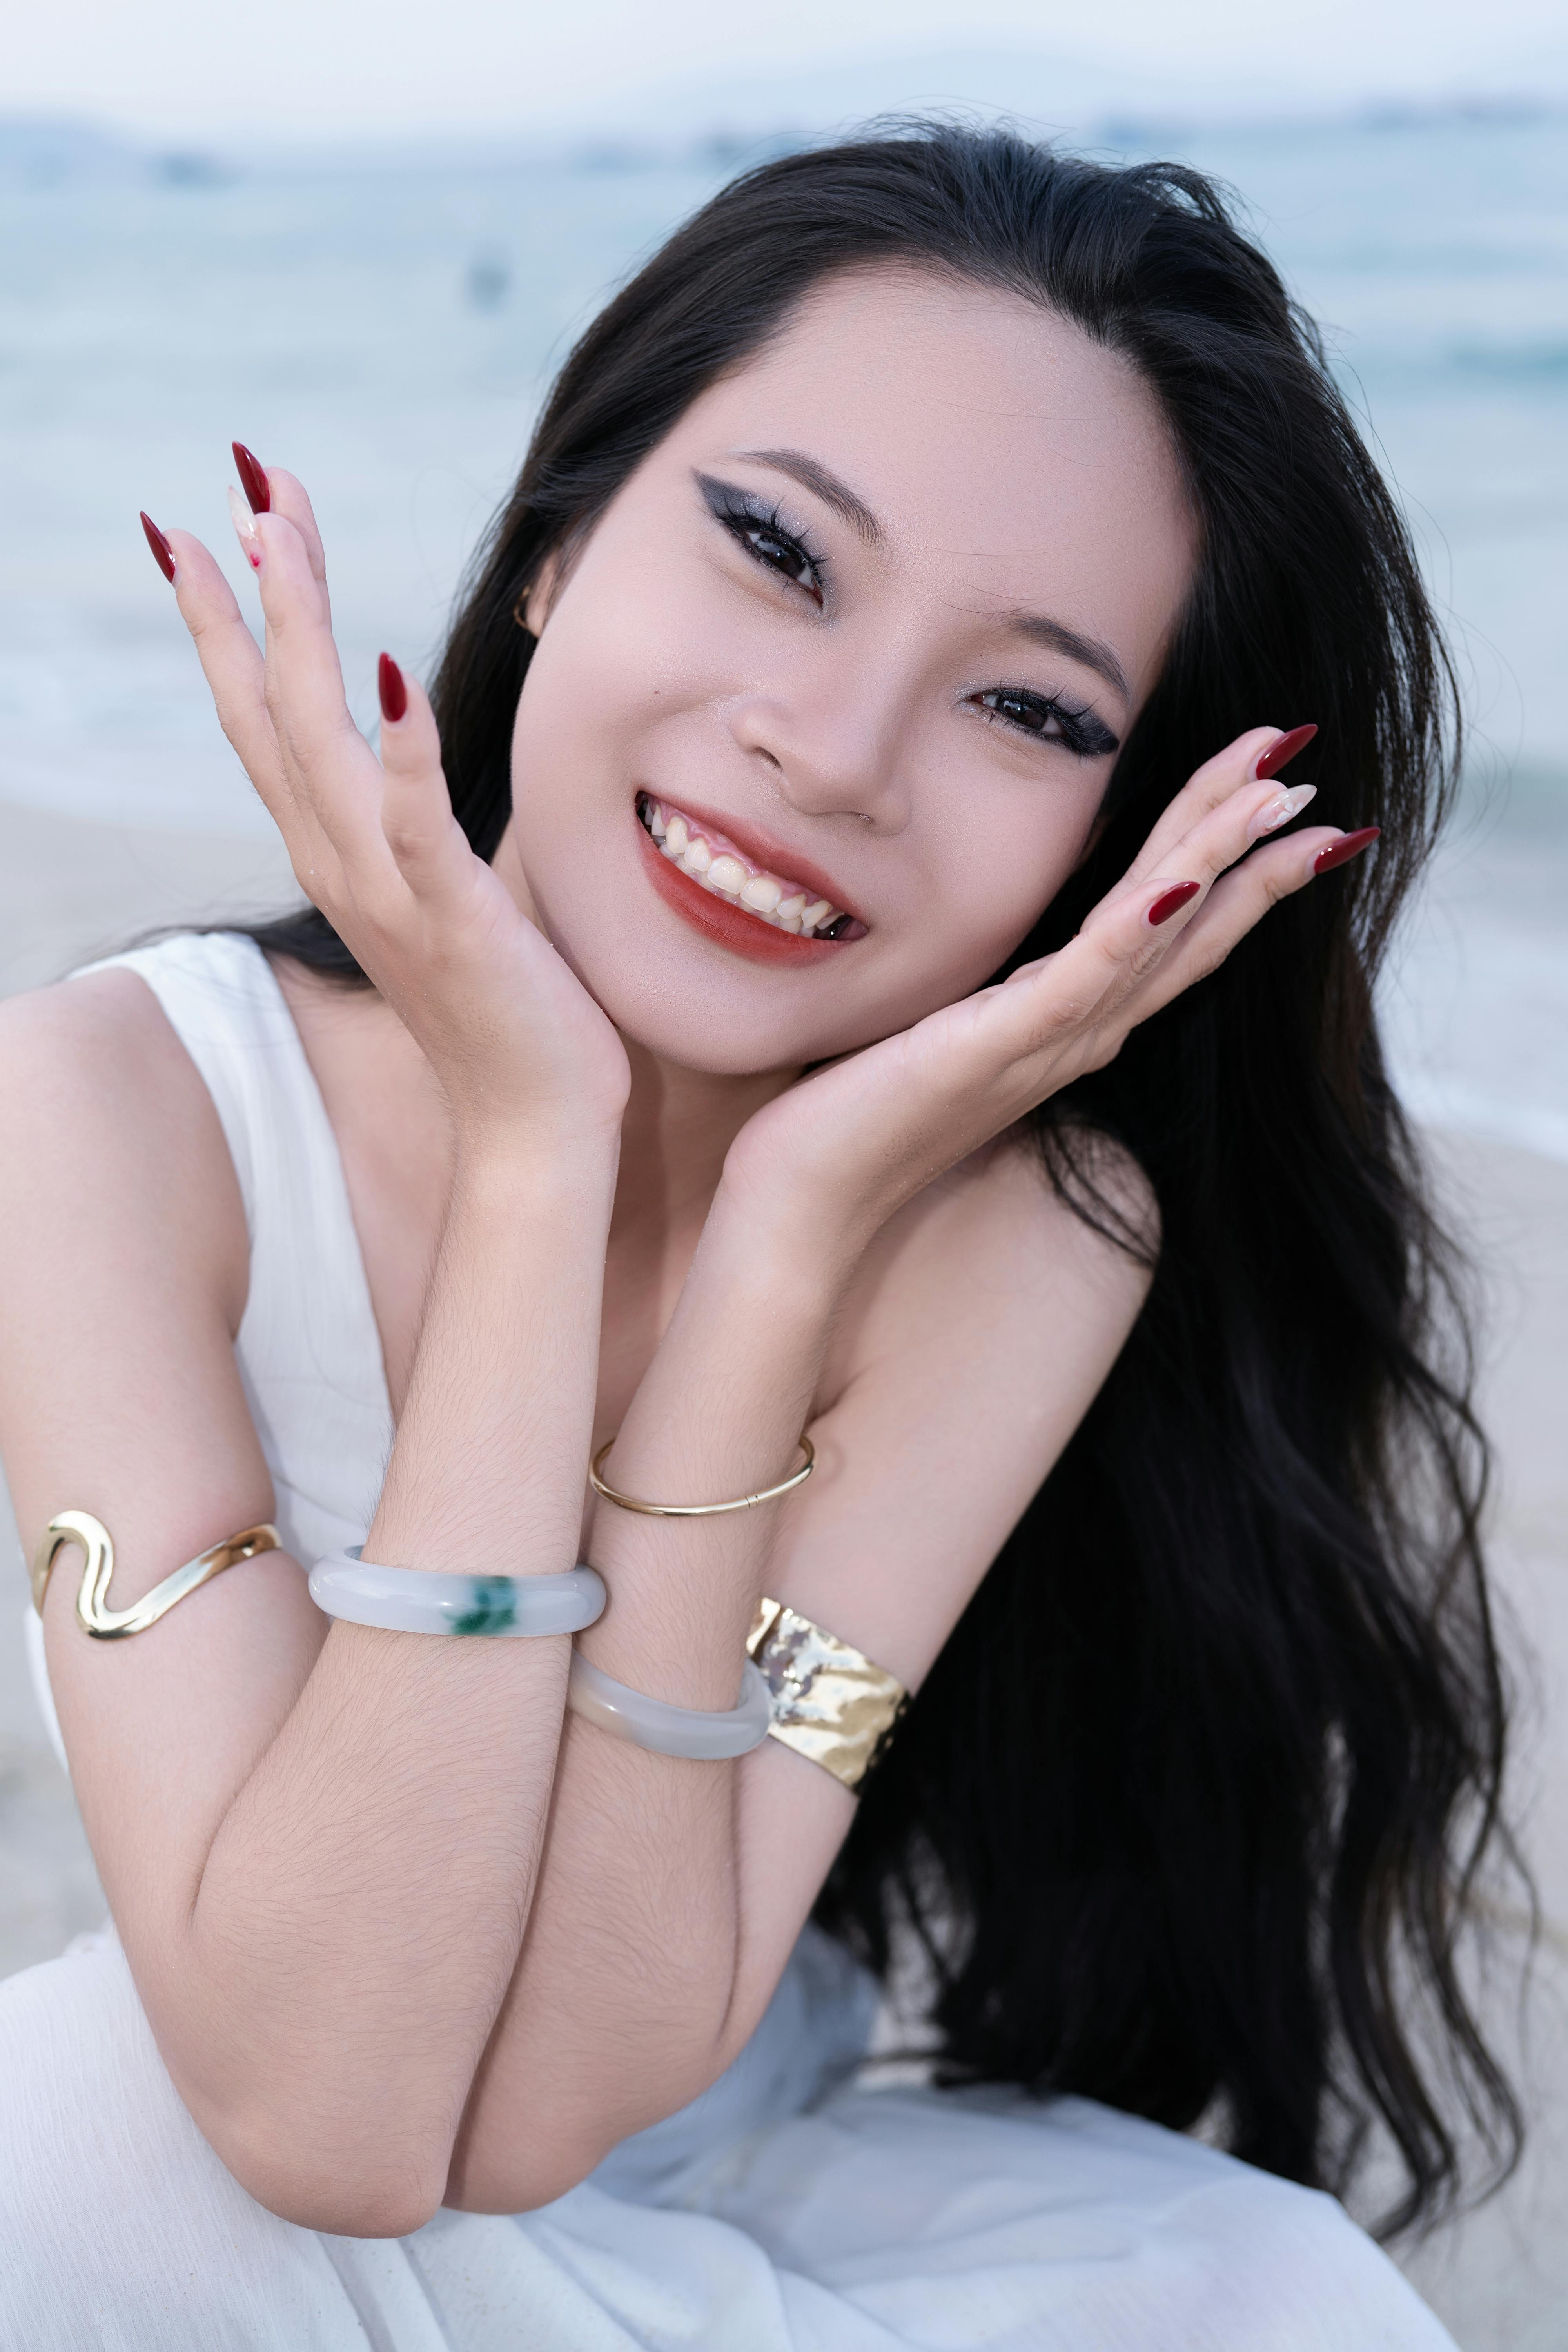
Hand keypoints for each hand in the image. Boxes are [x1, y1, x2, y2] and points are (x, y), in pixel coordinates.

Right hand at [153, 467, 628, 1143]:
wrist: (532, 1123)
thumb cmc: (504, 1007)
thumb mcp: (448, 889)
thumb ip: (423, 822)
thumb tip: (429, 750)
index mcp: (339, 853)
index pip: (267, 717)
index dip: (235, 619)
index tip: (219, 523)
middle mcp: (338, 863)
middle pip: (271, 703)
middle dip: (254, 586)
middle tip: (239, 480)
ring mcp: (386, 891)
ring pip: (317, 739)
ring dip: (294, 628)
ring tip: (275, 527)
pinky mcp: (453, 917)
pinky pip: (415, 822)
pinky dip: (403, 748)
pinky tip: (397, 668)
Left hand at [721, 728, 1371, 1261]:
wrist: (810, 1201)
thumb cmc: (861, 1113)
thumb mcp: (947, 1030)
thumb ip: (997, 996)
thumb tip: (1015, 956)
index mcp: (1067, 1022)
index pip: (1171, 931)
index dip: (1232, 866)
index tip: (1284, 799)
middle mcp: (1077, 1034)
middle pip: (1187, 921)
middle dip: (1250, 843)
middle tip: (1314, 773)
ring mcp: (1046, 1042)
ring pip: (1156, 935)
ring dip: (1219, 860)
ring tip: (1277, 794)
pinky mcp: (998, 1047)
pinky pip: (1082, 978)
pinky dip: (1134, 929)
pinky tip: (1176, 879)